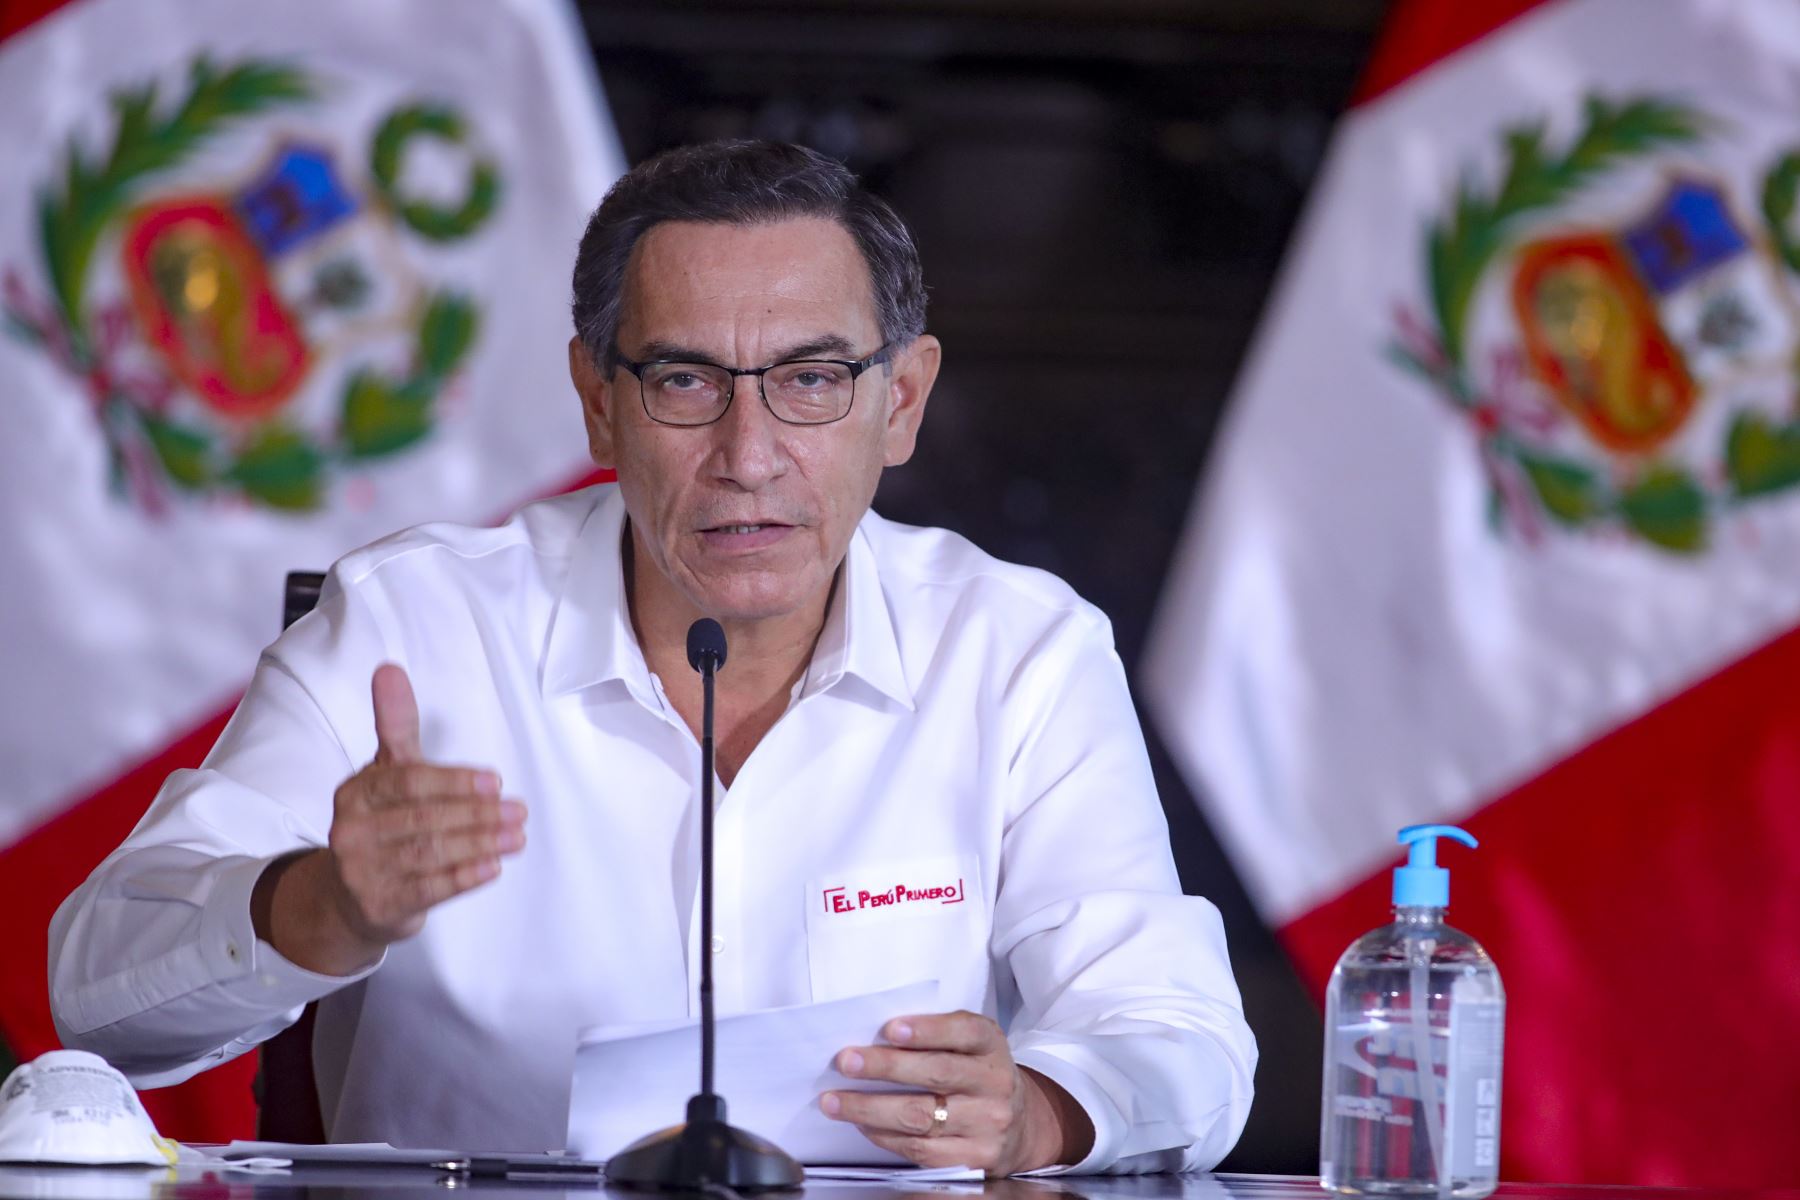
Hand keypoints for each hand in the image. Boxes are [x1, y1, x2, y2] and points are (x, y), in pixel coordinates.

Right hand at [253, 664, 526, 974]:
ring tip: (517, 836)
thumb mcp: (386, 771)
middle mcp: (352, 831)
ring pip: (430, 853)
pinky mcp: (380, 906)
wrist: (347, 897)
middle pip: (423, 818)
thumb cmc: (379, 822)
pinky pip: (428, 889)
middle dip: (477, 814)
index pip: (409, 782)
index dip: (454, 781)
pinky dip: (464, 877)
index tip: (495, 781)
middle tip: (518, 810)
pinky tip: (493, 867)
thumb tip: (389, 668)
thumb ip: (395, 724)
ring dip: (480, 844)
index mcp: (356, 792)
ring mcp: (363, 872)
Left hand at [819, 1011, 1093, 1175]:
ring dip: (870, 1109)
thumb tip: (873, 1036)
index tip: (890, 1029)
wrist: (1018, 1124)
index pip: (963, 1032)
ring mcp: (986, 1124)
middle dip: (885, 1067)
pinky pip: (921, 1150)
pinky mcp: (975, 1158)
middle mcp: (995, 1083)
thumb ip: (935, 1035)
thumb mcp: (969, 1044)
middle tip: (846, 1062)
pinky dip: (884, 1137)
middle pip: (936, 1074)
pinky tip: (862, 1125)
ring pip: (920, 1117)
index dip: (927, 1030)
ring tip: (835, 1101)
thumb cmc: (976, 1073)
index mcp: (991, 1045)